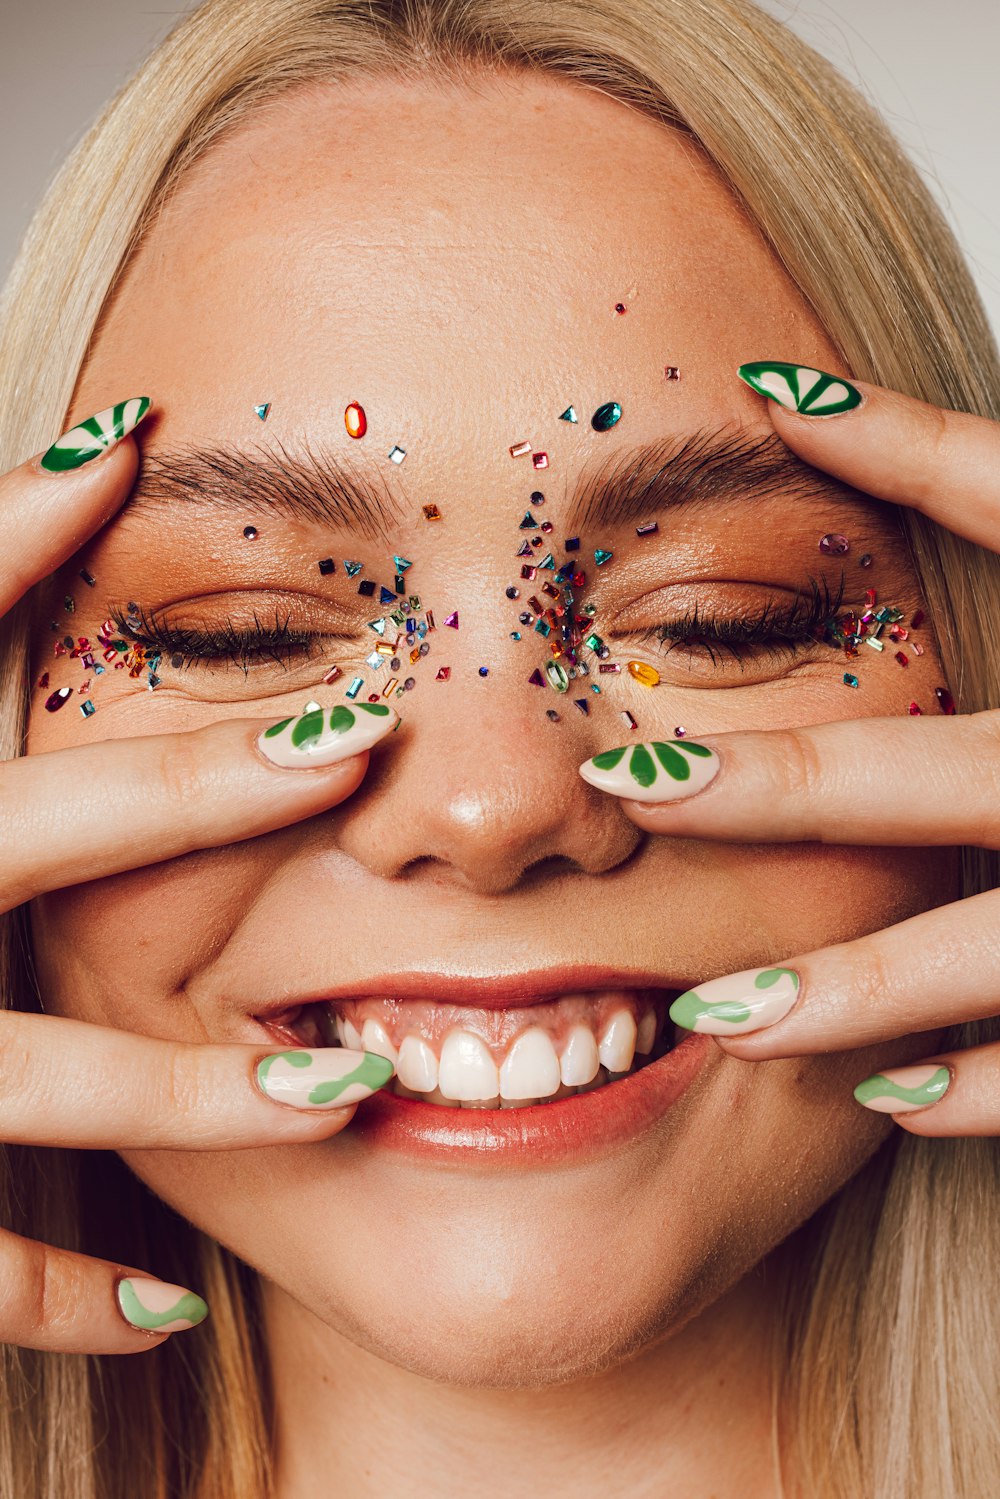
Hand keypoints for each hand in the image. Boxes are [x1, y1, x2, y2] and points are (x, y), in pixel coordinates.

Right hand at [0, 402, 397, 1353]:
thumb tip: (95, 449)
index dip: (37, 546)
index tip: (197, 511)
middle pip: (37, 832)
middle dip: (205, 793)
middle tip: (360, 749)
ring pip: (28, 1075)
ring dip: (192, 1087)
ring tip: (343, 1090)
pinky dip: (48, 1288)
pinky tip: (164, 1301)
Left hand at [578, 366, 999, 1138]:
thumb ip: (970, 474)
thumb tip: (795, 404)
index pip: (995, 527)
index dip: (865, 490)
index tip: (698, 569)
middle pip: (937, 774)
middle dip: (770, 792)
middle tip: (634, 792)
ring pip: (992, 948)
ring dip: (849, 987)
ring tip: (719, 1018)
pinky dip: (987, 1083)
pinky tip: (887, 1098)